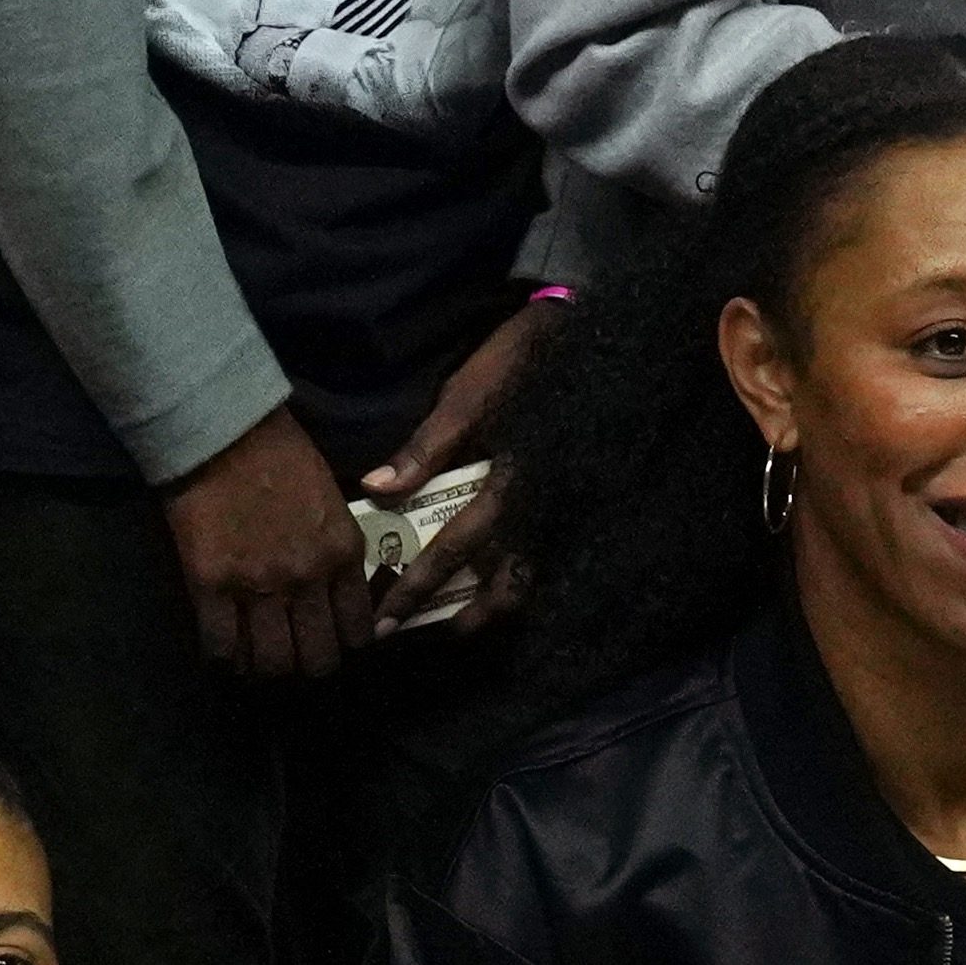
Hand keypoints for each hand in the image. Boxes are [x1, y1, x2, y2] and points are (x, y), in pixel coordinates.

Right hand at [159, 409, 373, 682]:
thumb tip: (339, 592)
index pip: (358, 630)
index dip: (345, 647)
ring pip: (270, 663)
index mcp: (344, 553)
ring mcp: (259, 586)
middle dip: (308, 667)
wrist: (226, 433)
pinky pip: (220, 647)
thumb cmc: (283, 457)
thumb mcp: (333, 501)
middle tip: (294, 659)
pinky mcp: (211, 586)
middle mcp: (308, 578)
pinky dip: (223, 658)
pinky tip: (223, 651)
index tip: (333, 646)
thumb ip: (338, 550)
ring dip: (265, 669)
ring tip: (257, 660)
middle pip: (316, 659)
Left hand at [361, 293, 563, 629]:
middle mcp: (542, 501)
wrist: (589, 331)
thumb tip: (376, 488)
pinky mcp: (576, 491)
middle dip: (471, 613)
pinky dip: (526, 571)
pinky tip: (504, 575)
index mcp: (511, 479)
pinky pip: (550, 545)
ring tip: (468, 618)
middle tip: (435, 633)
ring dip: (501, 600)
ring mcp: (565, 500)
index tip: (390, 620)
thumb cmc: (520, 361)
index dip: (420, 586)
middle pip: (511, 580)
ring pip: (537, 570)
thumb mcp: (467, 395)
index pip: (457, 547)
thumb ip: (427, 446)